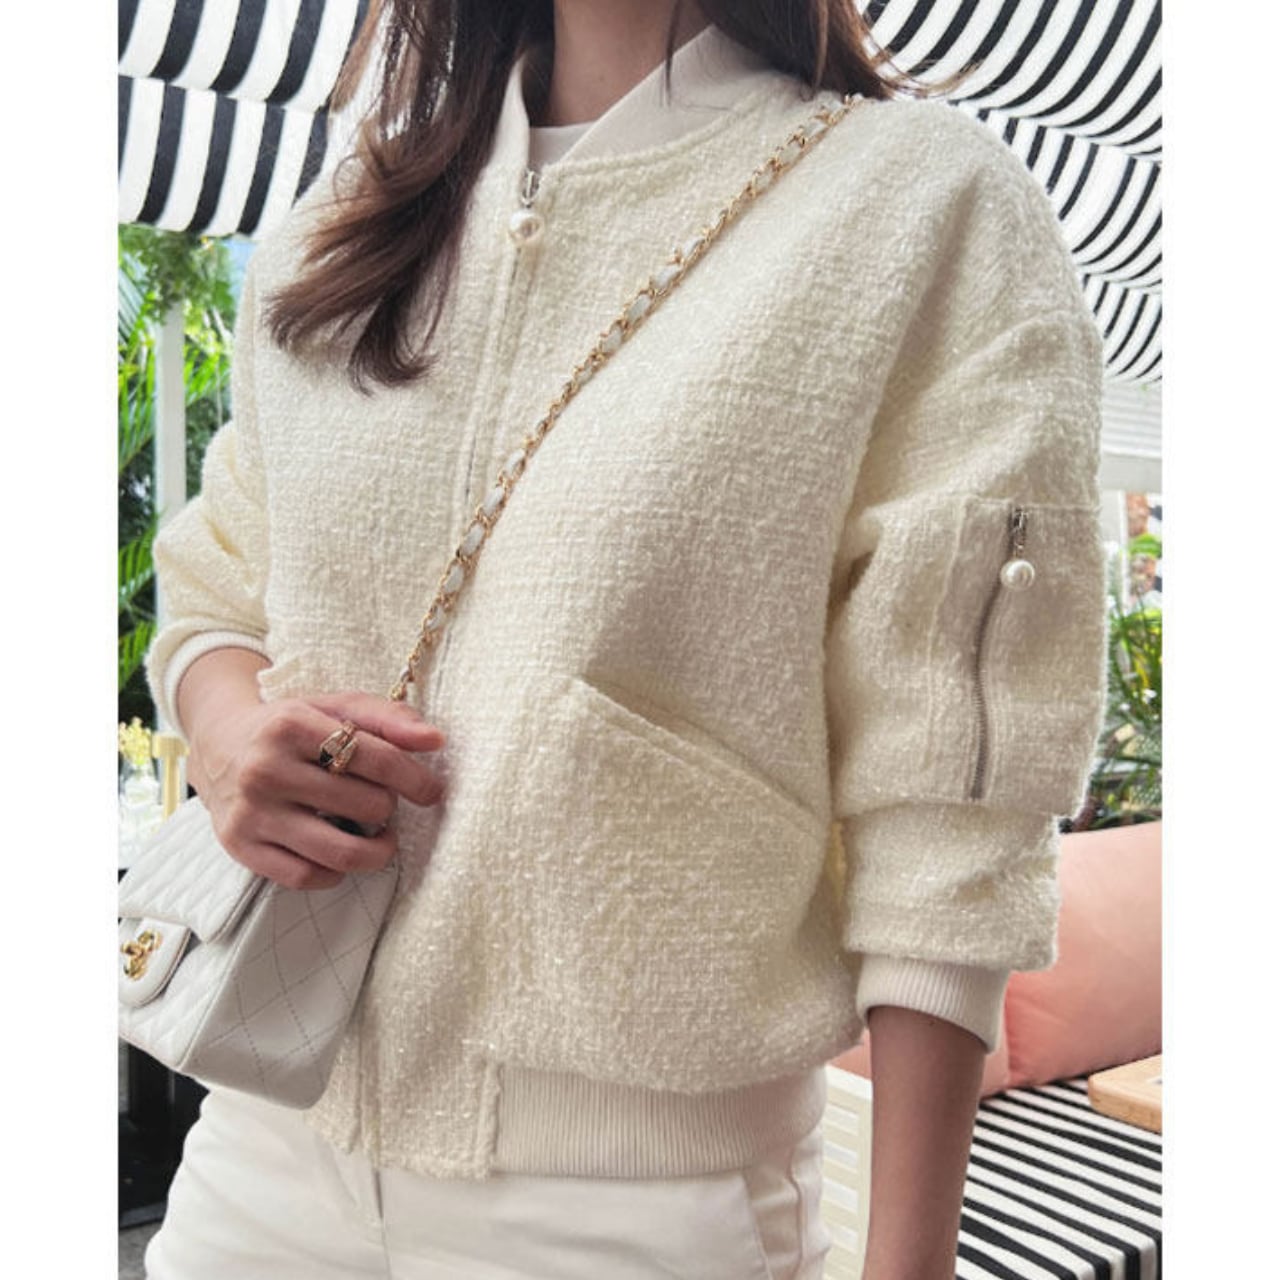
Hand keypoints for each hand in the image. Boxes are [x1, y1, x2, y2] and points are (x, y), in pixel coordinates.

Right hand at [187, 679, 446, 890]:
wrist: (218, 745)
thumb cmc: (290, 727)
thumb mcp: (333, 707)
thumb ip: (387, 718)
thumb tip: (435, 740)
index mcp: (292, 725)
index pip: (374, 758)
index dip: (414, 778)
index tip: (432, 792)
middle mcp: (266, 769)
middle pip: (363, 804)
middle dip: (388, 807)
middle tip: (385, 804)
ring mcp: (251, 812)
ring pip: (338, 853)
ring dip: (376, 852)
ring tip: (381, 840)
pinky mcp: (240, 847)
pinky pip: (304, 878)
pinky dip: (335, 874)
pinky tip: (340, 855)